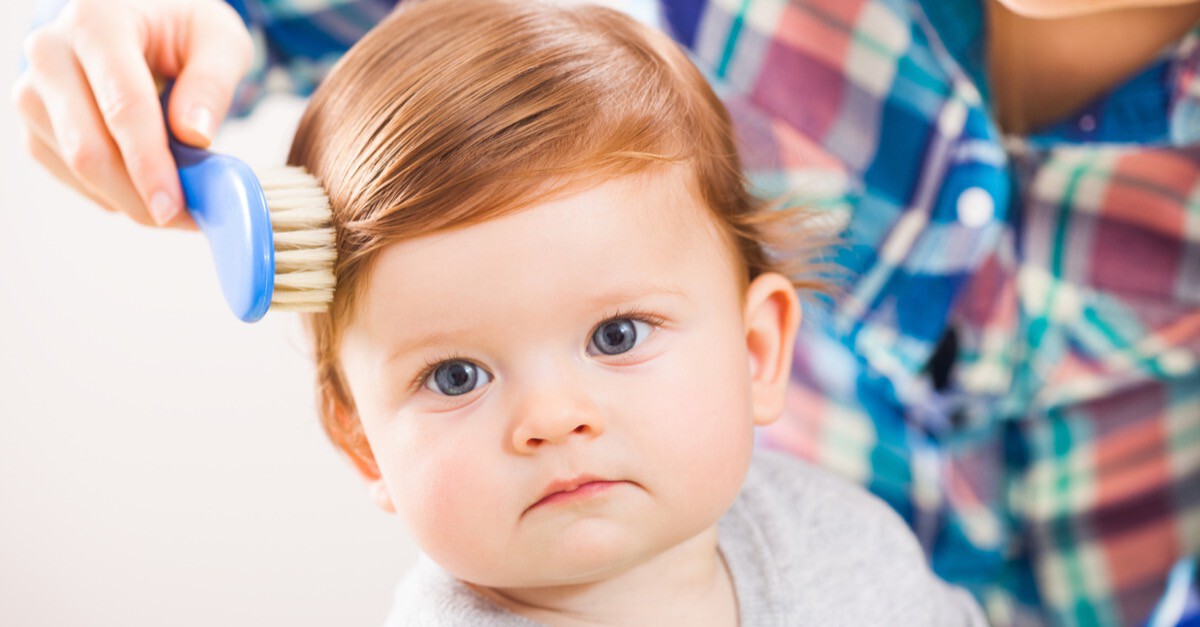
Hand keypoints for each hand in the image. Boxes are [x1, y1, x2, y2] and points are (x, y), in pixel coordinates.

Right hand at [12, 0, 252, 227]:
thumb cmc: (183, 29)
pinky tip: (147, 187)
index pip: (122, 106)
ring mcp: (32, 89)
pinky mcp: (34, 122)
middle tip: (186, 219)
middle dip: (139, 195)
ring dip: (129, 199)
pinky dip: (112, 193)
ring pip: (75, 167)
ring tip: (179, 202)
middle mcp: (50, 51)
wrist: (140, 17)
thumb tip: (194, 135)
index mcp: (96, 20)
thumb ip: (213, 83)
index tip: (174, 206)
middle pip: (88, 146)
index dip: (149, 164)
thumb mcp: (219, 40)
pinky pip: (69, 175)